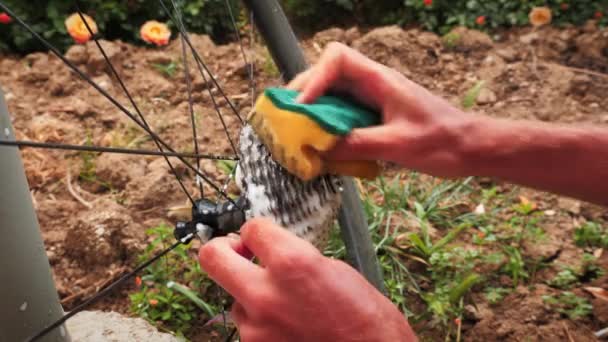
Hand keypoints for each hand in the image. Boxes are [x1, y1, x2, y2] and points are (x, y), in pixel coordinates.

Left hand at [199, 218, 416, 341]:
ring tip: (287, 305)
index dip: (257, 230)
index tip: (260, 236)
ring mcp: (256, 328)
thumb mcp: (336, 271)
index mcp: (292, 264)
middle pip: (212, 257)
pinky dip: (263, 322)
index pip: (251, 229)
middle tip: (240, 252)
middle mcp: (265, 294)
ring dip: (251, 294)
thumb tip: (274, 254)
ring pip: (233, 297)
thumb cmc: (368, 320)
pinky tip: (291, 326)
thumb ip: (296, 257)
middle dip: (224, 248)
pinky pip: (248, 326)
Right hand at [288, 42, 474, 177]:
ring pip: (332, 96)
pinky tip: (324, 148)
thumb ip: (358, 145)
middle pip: (327, 76)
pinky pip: (343, 116)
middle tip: (288, 121)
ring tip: (299, 135)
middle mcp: (372, 85)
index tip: (302, 104)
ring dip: (313, 113)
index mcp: (379, 80)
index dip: (314, 77)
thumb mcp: (398, 145)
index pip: (337, 58)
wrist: (468, 147)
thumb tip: (320, 150)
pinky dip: (328, 128)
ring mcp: (372, 100)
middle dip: (304, 95)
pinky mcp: (373, 117)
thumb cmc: (441, 141)